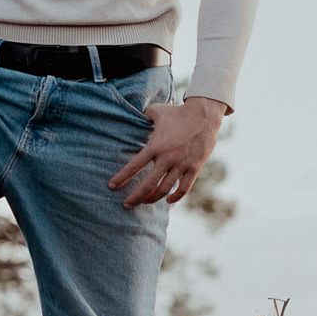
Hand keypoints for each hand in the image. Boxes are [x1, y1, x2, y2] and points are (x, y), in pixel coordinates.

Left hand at [108, 96, 227, 206]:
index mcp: (156, 146)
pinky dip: (176, 197)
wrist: (205, 115)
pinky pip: (184, 188)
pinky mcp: (195, 168)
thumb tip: (133, 115)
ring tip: (144, 201)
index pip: (134, 165)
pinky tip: (168, 200)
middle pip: (148, 184)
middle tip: (126, 204)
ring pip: (165, 189)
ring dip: (153, 198)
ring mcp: (182, 164)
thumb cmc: (178, 112)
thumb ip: (143, 116)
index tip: (112, 186)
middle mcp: (168, 158)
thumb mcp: (156, 111)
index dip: (122, 177)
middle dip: (135, 196)